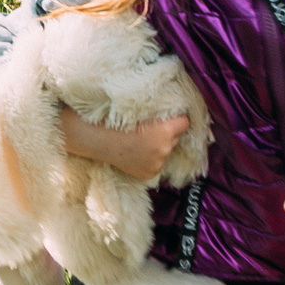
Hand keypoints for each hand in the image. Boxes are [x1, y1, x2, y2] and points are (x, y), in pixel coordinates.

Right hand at [59, 107, 188, 182]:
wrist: (99, 139)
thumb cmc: (118, 119)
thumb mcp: (143, 110)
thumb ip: (162, 114)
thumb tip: (177, 112)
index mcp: (165, 131)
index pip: (185, 123)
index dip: (178, 119)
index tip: (172, 117)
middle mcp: (164, 149)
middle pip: (176, 138)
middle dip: (168, 134)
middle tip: (150, 129)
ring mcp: (157, 164)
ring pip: (166, 152)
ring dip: (159, 148)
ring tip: (141, 141)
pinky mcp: (149, 174)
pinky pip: (156, 164)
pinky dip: (150, 159)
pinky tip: (137, 153)